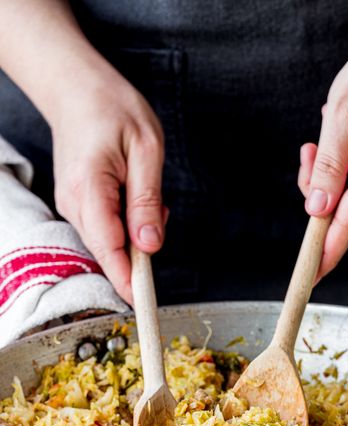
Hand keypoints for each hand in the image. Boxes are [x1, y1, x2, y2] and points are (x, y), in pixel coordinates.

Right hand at [52, 69, 166, 303]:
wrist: (75, 86)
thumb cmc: (111, 107)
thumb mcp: (146, 148)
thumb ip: (147, 200)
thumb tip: (150, 244)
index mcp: (90, 189)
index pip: (108, 247)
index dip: (126, 277)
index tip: (142, 300)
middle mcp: (74, 203)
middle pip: (107, 250)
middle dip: (139, 249)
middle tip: (158, 211)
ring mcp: (72, 205)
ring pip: (108, 240)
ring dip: (134, 232)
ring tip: (143, 187)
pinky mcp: (77, 204)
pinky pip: (105, 227)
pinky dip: (126, 222)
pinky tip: (134, 192)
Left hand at [298, 0, 347, 280]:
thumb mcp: (341, 115)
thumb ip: (327, 167)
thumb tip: (316, 208)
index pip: (347, 225)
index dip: (325, 253)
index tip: (310, 276)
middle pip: (344, 210)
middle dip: (318, 191)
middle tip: (309, 152)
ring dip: (330, 175)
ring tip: (328, 137)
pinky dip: (344, 169)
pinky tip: (344, 141)